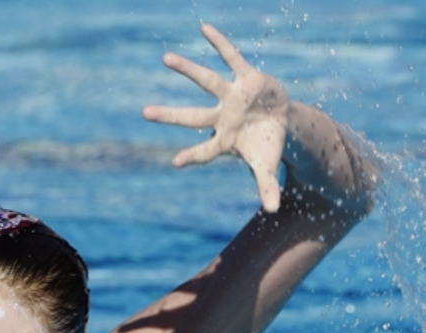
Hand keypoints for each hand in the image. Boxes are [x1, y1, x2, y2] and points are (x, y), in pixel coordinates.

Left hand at [142, 23, 289, 212]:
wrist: (281, 119)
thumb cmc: (266, 144)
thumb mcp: (267, 166)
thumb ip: (266, 186)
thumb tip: (272, 211)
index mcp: (225, 140)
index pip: (205, 150)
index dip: (193, 156)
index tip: (176, 161)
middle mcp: (222, 116)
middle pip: (193, 117)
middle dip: (171, 116)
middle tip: (144, 114)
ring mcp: (232, 96)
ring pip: (206, 81)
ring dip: (188, 70)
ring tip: (166, 59)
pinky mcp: (246, 78)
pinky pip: (232, 58)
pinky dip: (220, 44)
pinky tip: (204, 29)